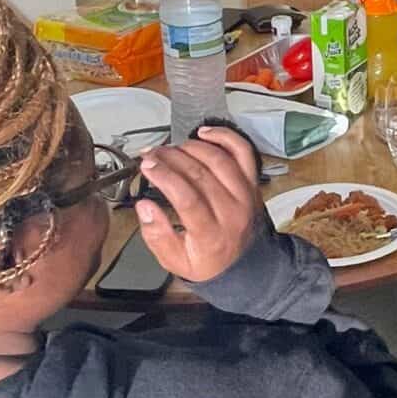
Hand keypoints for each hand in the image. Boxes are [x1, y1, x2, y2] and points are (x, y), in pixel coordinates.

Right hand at [135, 126, 261, 283]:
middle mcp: (233, 213)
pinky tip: (203, 133)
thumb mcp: (175, 261)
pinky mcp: (252, 183)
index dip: (165, 177)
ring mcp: (245, 195)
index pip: (188, 198)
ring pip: (219, 159)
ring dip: (190, 147)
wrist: (245, 264)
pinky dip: (224, 137)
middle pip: (201, 174)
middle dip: (170, 158)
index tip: (146, 165)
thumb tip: (145, 207)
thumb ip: (157, 235)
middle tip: (151, 154)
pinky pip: (243, 152)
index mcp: (211, 236)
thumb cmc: (208, 261)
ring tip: (169, 149)